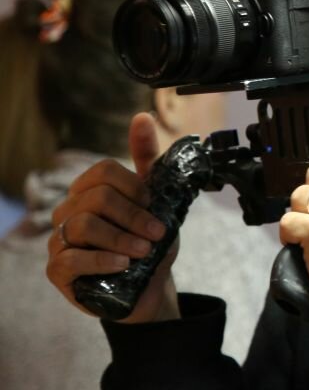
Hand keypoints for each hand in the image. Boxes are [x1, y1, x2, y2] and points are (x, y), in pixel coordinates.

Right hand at [46, 113, 180, 322]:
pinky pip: (70, 258)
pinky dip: (103, 259)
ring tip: (143, 251)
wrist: (149, 285)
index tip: (154, 202)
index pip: (102, 171)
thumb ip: (148, 159)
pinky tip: (123, 265)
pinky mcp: (57, 270)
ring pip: (84, 225)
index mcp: (91, 191)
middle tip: (156, 232)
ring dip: (121, 238)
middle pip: (96, 198)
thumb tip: (142, 117)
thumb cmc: (148, 240)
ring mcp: (60, 240)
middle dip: (133, 215)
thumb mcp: (156, 199)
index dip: (133, 186)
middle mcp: (70, 211)